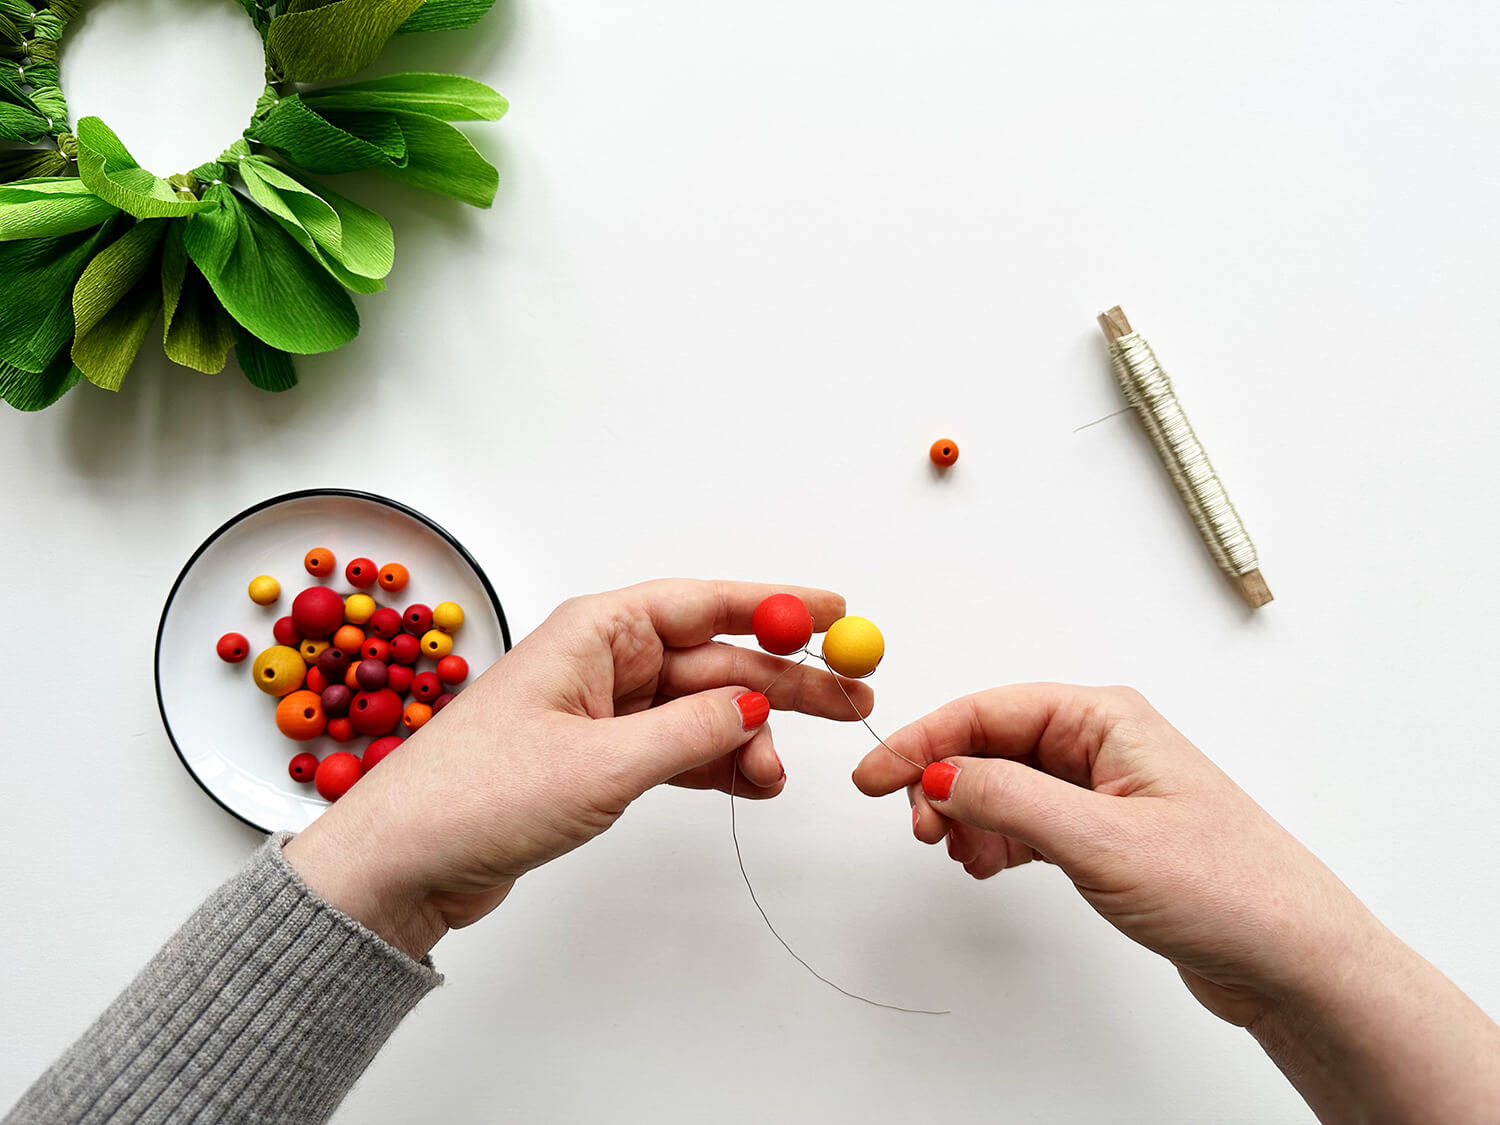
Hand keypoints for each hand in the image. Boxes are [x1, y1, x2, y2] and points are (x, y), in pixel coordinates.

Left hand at [284, 580, 870, 959]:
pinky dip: (714, 764)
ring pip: (698, 709)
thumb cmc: (474, 796)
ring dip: (746, 737)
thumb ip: (690, 734)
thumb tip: (755, 706)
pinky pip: (675, 749)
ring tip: (778, 775)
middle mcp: (600, 662)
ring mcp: (599, 713)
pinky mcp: (594, 760)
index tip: (834, 612)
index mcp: (595, 633)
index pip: (703, 603)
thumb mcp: (600, 764)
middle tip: (849, 697)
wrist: (403, 866)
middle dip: (780, 680)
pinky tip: (749, 782)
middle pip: (712, 658)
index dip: (774, 605)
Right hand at [851, 684, 1376, 1026]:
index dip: (924, 741)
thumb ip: (1009, 799)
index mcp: (1106, 719)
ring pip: (1005, 785)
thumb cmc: (1229, 889)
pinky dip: (997, 840)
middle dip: (945, 784)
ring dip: (970, 816)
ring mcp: (1104, 789)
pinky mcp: (1107, 833)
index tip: (875, 776)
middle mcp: (1103, 744)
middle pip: (992, 743)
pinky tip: (991, 865)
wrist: (1292, 959)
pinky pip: (1028, 820)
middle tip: (922, 831)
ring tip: (964, 857)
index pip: (989, 711)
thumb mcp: (1100, 840)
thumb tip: (940, 775)